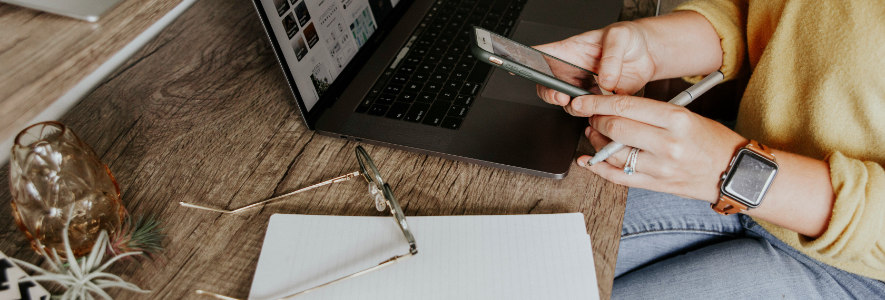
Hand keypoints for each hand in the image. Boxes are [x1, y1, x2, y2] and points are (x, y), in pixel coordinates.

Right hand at [534, 21, 655, 104]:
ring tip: (586, 104)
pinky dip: (597, 115)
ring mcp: (586, 88)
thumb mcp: (620, 37)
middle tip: (560, 96)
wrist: (650, 54)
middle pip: (549, 86)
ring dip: (575, 108)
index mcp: (570, 51)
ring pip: (570, 104)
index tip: (517, 67)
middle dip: (550, 94)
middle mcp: (573, 71)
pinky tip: (603, 109)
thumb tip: (604, 80)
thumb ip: (611, 57)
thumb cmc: (629, 38)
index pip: (542, 55)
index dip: (526, 62)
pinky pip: (593, 112)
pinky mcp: (601, 101)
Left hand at [569, 94, 746, 201]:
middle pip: (616, 128)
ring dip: (596, 143)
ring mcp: (661, 168)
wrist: (735, 172)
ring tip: (594, 134)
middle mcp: (667, 144)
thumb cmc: (713, 141)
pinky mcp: (656, 185)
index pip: (626, 106)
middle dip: (596, 120)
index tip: (583, 101)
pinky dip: (599, 169)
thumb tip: (615, 108)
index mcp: (676, 119)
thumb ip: (652, 113)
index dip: (597, 103)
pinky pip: (619, 177)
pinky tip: (588, 161)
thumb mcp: (688, 115)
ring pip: (613, 154)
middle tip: (592, 116)